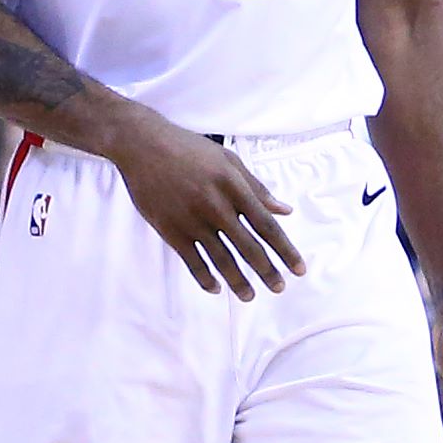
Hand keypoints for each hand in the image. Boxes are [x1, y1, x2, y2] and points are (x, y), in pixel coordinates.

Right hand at [110, 111, 306, 295]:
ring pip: (221, 260)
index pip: (266, 226)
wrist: (143, 146)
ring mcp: (192, 220)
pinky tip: (215, 288)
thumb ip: (257, 188)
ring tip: (249, 296)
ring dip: (238, 281)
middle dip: (267, 271)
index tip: (298, 269)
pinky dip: (205, 278)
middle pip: (248, 247)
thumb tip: (285, 210)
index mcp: (234, 187)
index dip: (285, 250)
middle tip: (279, 288)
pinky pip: (192, 261)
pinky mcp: (171, 230)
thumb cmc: (190, 149)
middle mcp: (216, 206)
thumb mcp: (228, 160)